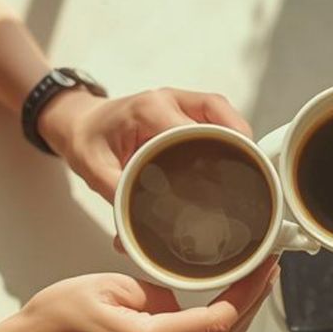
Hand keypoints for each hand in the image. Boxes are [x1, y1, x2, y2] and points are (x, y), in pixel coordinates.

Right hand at [0, 259, 277, 331]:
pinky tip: (209, 315)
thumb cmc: (54, 318)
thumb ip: (157, 293)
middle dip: (249, 309)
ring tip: (243, 291)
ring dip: (229, 325)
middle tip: (264, 277)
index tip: (263, 271)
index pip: (217, 323)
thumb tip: (184, 302)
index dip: (248, 296)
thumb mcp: (108, 286)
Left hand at [40, 87, 252, 200]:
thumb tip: (134, 231)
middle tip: (251, 179)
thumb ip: (115, 195)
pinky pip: (220, 120)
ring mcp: (182, 102)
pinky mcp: (189, 110)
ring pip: (226, 115)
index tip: (225, 182)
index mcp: (148, 109)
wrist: (81, 122)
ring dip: (240, 141)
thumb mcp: (93, 168)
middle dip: (239, 146)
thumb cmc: (87, 140)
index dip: (214, 152)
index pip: (192, 129)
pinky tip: (237, 163)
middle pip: (220, 117)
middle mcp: (170, 100)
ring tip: (252, 173)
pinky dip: (232, 139)